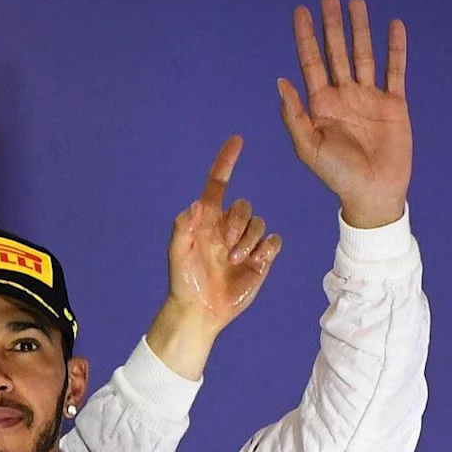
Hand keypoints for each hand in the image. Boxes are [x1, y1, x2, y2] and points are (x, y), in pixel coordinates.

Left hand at [159, 133, 282, 340]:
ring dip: (249, 242)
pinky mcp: (261, 258)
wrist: (200, 310)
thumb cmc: (184, 282)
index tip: (236, 140)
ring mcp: (245, 242)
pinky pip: (275, 241)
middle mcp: (227, 227)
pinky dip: (267, 249)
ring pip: (260, 223)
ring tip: (233, 262)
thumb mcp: (177, 255)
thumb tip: (196, 205)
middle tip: (225, 248)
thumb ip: (182, 229)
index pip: (218, 184)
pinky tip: (253, 262)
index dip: (226, 162)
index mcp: (207, 220)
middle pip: (245, 206)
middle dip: (238, 223)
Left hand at [275, 0, 410, 228]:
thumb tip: (280, 81)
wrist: (373, 192)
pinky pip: (395, 70)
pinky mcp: (394, 104)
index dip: (305, 37)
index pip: (310, 62)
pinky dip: (396, 48)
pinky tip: (394, 26)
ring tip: (357, 2)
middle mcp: (344, 95)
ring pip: (364, 54)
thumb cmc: (337, 176)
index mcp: (321, 104)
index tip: (301, 12)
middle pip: (337, 51)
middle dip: (332, 25)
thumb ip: (294, 115)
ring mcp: (369, 98)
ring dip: (361, 29)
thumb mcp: (308, 148)